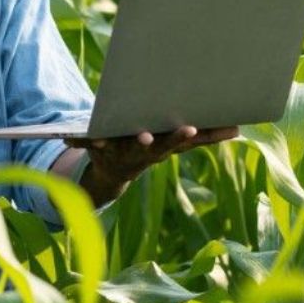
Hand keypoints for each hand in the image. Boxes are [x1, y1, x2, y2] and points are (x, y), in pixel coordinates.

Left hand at [64, 124, 239, 204]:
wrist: (113, 174)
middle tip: (145, 136)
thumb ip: (206, 137)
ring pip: (113, 145)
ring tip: (98, 137)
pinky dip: (75, 141)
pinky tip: (64, 137)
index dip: (182, 136)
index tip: (191, 128)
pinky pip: (84, 144)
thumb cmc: (150, 148)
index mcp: (161, 148)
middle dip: (144, 141)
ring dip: (106, 141)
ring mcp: (118, 152)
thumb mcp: (175, 143)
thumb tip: (239, 129)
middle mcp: (140, 152)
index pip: (176, 143)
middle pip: (147, 146)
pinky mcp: (96, 149)